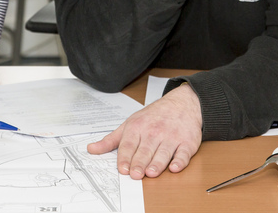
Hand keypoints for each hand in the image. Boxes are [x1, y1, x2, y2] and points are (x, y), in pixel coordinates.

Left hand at [87, 83, 202, 179]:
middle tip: (135, 174)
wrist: (182, 103)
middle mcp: (154, 132)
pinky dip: (180, 160)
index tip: (122, 169)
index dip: (125, 157)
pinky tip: (175, 167)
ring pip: (163, 152)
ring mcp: (171, 137)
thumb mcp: (130, 124)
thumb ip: (111, 140)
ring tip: (151, 173)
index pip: (129, 145)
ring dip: (158, 163)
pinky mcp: (187, 142)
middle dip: (140, 162)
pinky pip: (184, 153)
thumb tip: (91, 149)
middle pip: (146, 150)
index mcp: (138, 128)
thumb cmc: (154, 116)